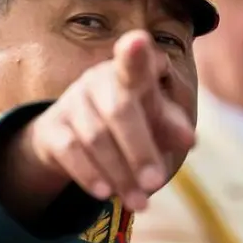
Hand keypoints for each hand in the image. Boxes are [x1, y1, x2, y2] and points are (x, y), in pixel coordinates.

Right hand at [24, 30, 195, 210]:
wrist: (71, 136)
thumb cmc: (129, 121)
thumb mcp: (154, 120)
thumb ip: (171, 126)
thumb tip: (191, 139)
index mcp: (129, 73)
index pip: (135, 61)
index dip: (135, 53)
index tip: (137, 41)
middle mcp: (97, 80)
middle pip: (119, 110)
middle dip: (139, 149)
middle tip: (156, 181)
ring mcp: (72, 102)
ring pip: (96, 136)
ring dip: (119, 173)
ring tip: (140, 202)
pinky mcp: (51, 128)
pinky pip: (70, 151)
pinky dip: (89, 173)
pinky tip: (105, 193)